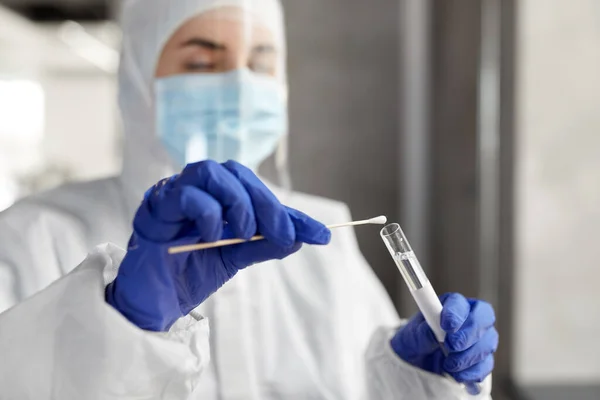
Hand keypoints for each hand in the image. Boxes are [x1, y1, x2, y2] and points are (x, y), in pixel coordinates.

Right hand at [105, 160, 330, 330]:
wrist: (155, 302)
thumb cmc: (191, 274)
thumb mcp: (235, 258)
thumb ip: (263, 244)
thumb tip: (299, 236)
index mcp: (216, 196)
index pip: (257, 192)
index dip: (290, 211)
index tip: (321, 235)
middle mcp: (196, 188)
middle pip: (235, 172)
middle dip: (266, 202)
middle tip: (283, 234)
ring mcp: (174, 193)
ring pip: (209, 171)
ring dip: (237, 201)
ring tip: (245, 233)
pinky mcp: (154, 208)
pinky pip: (183, 194)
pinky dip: (207, 212)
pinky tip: (213, 236)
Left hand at [391, 293, 497, 383]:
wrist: (417, 361)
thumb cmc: (416, 341)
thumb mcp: (411, 336)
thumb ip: (421, 333)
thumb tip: (431, 331)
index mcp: (450, 305)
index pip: (461, 302)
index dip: (456, 313)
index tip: (446, 326)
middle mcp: (469, 318)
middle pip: (484, 318)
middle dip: (468, 334)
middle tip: (452, 346)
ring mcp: (479, 339)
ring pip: (487, 343)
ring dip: (468, 357)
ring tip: (449, 365)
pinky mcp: (481, 359)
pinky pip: (486, 365)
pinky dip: (473, 373)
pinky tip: (459, 376)